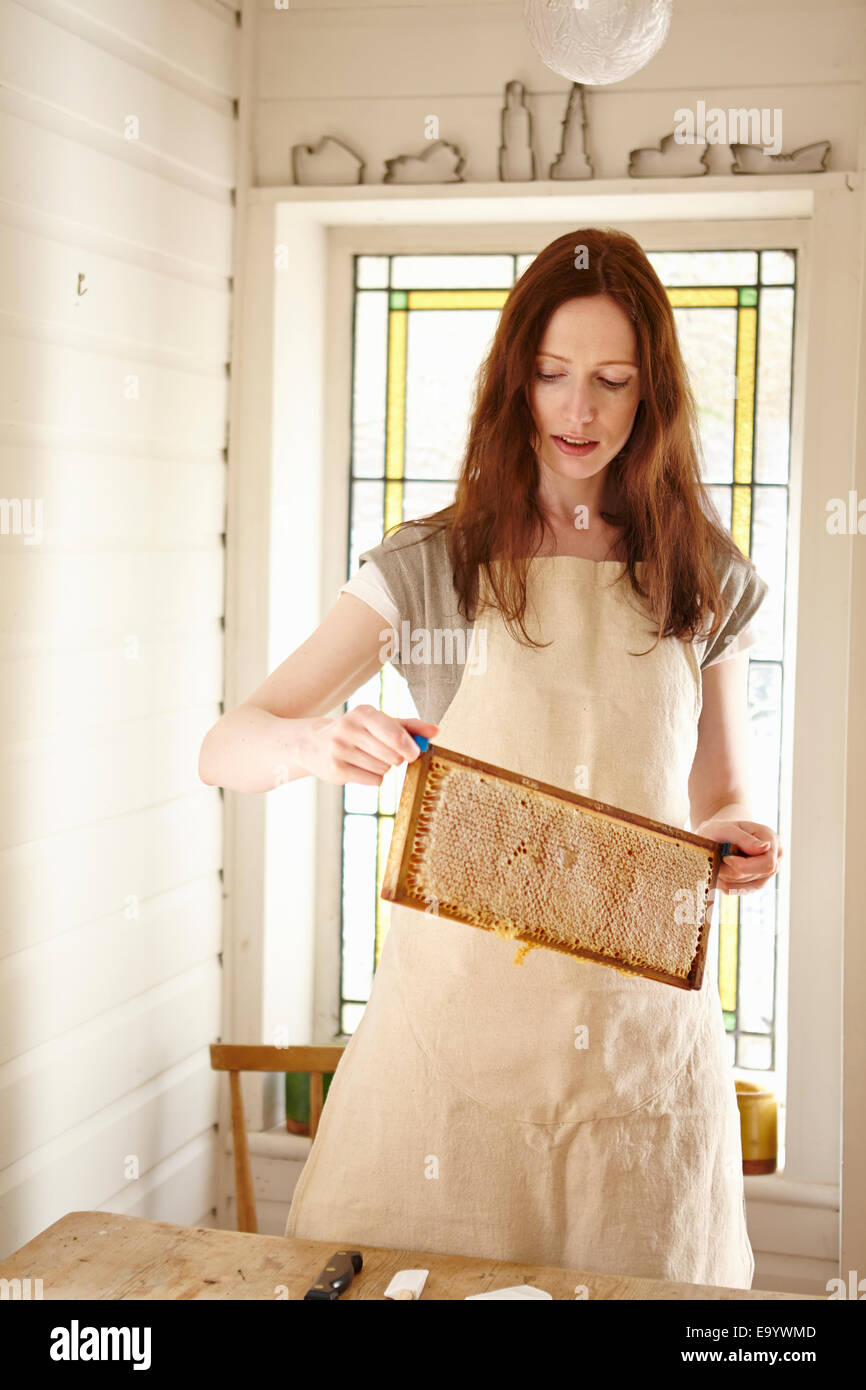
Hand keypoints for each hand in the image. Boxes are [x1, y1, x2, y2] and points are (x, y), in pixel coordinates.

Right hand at [298, 706, 438, 786]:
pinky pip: (373, 780)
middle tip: (386, 754)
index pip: (394, 734)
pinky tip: (360, 768)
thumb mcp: (381, 723)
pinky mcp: (336, 770)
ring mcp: (340, 750)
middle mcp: (349, 728)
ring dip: (383, 768)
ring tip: (368, 759)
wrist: (314, 744)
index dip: (409, 747)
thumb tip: (436, 731)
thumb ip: (409, 726)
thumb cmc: (357, 732)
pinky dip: (373, 778)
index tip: (414, 753)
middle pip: (392, 755)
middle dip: (396, 759)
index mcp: (363, 713)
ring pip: (383, 769)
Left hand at [697, 819, 782, 894]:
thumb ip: (745, 839)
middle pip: (755, 875)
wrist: (716, 837)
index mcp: (771, 839)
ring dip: (726, 877)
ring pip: (745, 885)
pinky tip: (719, 871)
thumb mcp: (727, 829)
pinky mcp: (755, 884)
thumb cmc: (720, 830)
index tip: (725, 858)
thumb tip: (765, 847)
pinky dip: (724, 882)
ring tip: (716, 862)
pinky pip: (738, 890)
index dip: (745, 865)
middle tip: (715, 858)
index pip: (767, 863)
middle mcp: (774, 858)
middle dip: (731, 870)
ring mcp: (767, 873)